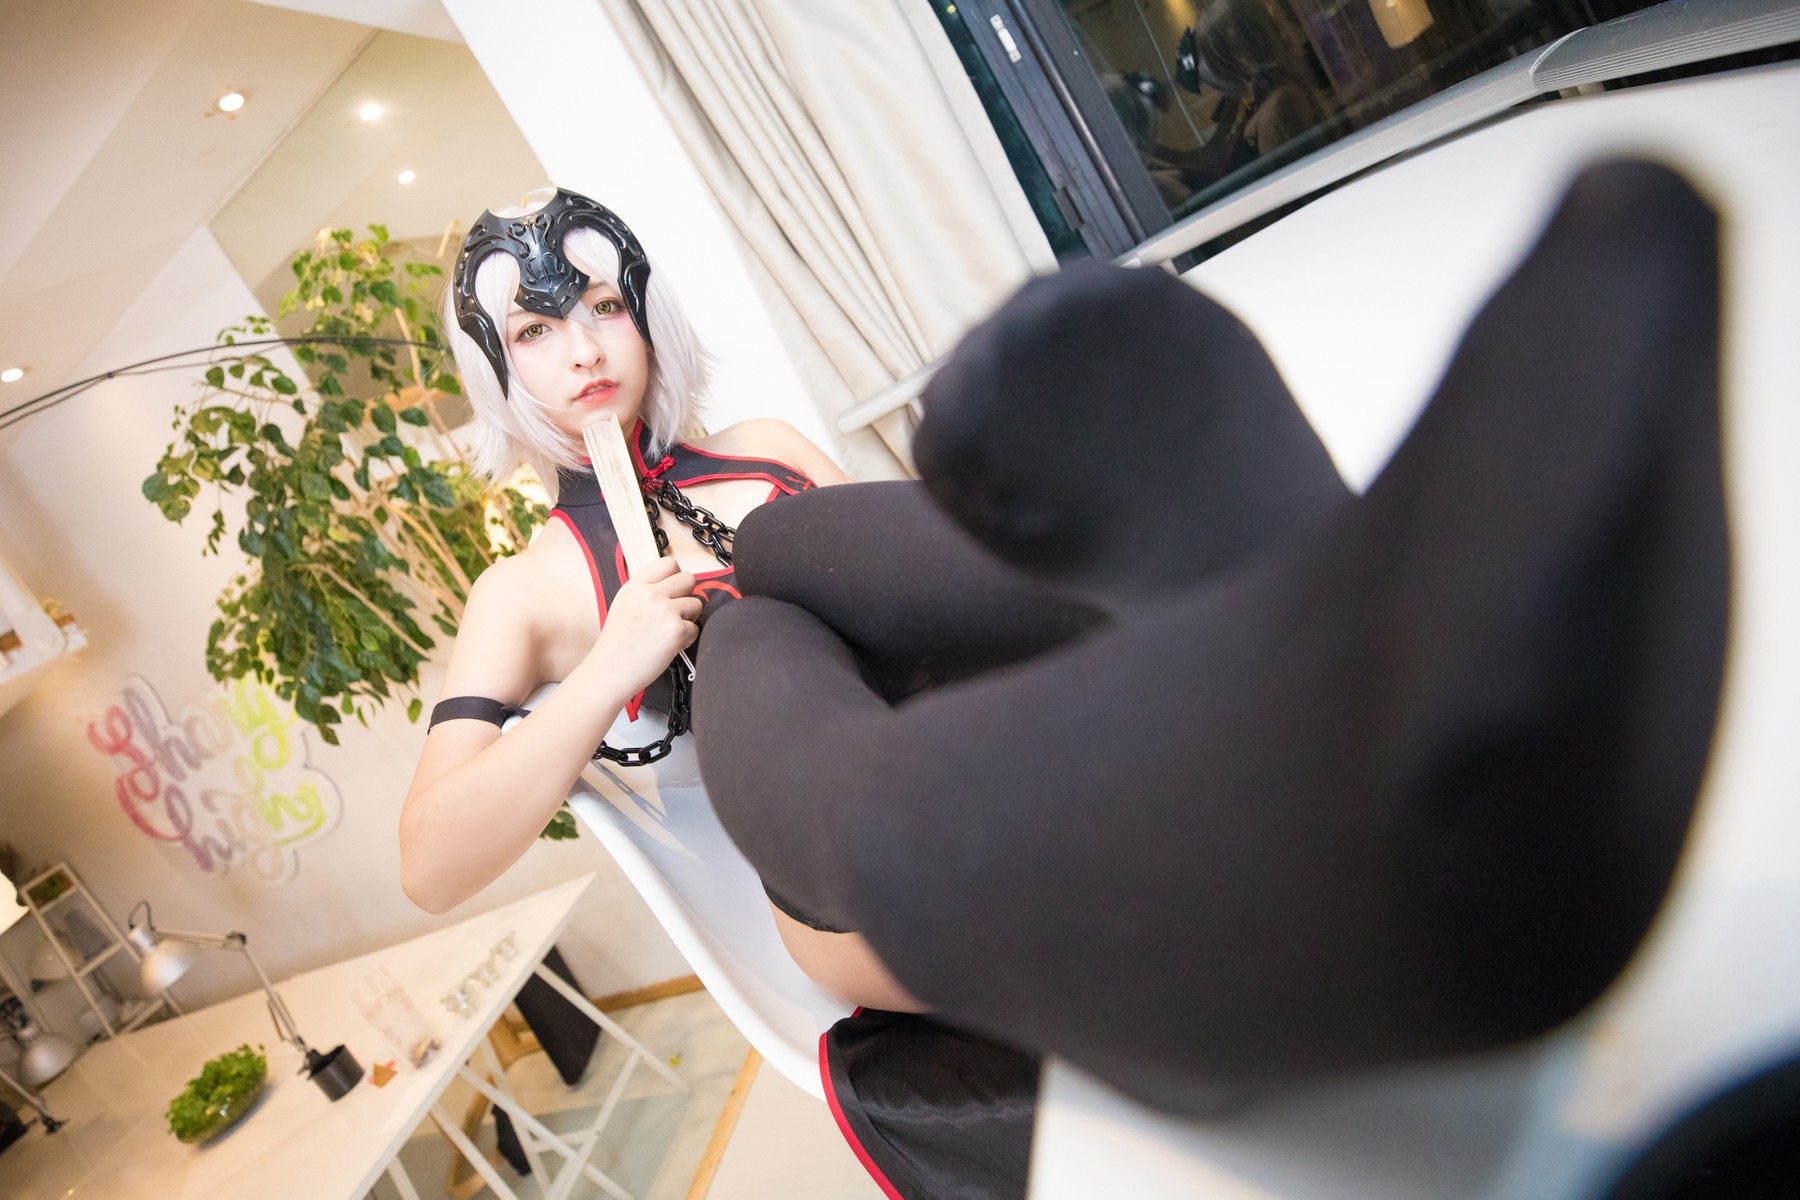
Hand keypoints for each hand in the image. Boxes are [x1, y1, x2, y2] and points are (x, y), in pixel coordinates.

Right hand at [589, 557, 700, 692]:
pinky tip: (670, 646)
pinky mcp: (676, 630)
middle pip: (689, 578)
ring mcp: (665, 611)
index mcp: (636, 586)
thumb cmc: (616, 644)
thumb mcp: (624, 605)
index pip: (669, 563)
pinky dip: (687, 639)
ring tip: (671, 631)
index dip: (676, 577)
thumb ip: (646, 592)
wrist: (609, 670)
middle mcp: (651, 594)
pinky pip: (695, 628)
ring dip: (689, 618)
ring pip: (696, 603)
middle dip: (687, 595)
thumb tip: (673, 587)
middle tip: (676, 612)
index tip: (673, 591)